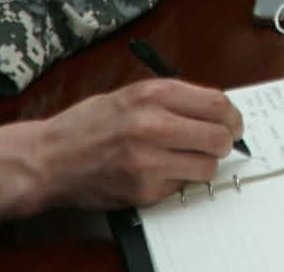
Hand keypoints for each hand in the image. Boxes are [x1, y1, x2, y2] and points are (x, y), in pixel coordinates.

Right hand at [0, 79, 242, 220]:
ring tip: (187, 157)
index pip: (217, 104)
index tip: (233, 122)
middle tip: (217, 143)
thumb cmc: (89, 124)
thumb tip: (216, 110)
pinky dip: (177, 180)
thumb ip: (173, 99)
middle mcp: (153, 124)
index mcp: (153, 94)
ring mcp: (149, 160)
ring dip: (203, 164)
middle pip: (219, 136)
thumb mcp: (132, 94)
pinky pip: (181, 185)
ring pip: (207, 166)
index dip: (232, 115)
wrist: (50, 158)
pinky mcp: (144, 189)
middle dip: (224, 141)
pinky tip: (159, 171)